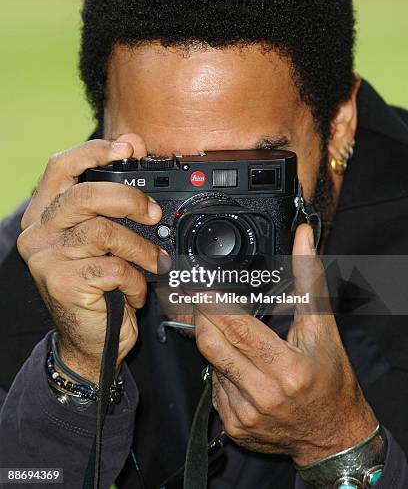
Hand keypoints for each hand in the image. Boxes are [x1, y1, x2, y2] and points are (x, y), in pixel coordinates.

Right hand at [17, 134, 169, 381]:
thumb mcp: (101, 238)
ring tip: (152, 261)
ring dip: (140, 247)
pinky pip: (113, 267)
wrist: (88, 341)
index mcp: (45, 214)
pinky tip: (134, 289)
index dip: (95, 151)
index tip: (129, 148)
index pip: (61, 167)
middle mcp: (39, 233)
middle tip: (153, 213)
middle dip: (130, 200)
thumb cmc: (96, 285)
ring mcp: (47, 259)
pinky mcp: (63, 284)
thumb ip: (109, 200)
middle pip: (86, 196)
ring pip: (104, 232)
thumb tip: (134, 151)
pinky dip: (134, 278)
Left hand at [194, 224, 377, 465]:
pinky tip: (239, 365)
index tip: (203, 288)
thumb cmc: (331, 381)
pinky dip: (221, 370)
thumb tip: (303, 238)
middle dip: (202, 318)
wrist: (334, 436)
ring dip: (215, 344)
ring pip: (210, 364)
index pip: (236, 328)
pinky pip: (214, 388)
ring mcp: (244, 414)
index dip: (214, 304)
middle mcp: (262, 394)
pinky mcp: (234, 426)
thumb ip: (308, 278)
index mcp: (286, 368)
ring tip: (233, 336)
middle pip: (211, 345)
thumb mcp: (323, 329)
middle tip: (202, 301)